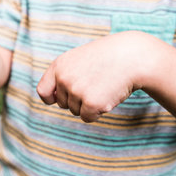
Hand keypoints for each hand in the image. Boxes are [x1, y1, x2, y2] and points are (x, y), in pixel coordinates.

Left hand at [36, 31, 161, 122]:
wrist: (131, 57)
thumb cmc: (106, 58)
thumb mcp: (79, 60)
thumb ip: (64, 75)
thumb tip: (51, 99)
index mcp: (59, 66)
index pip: (43, 91)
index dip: (52, 98)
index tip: (59, 100)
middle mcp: (63, 78)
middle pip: (63, 104)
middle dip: (78, 99)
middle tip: (95, 84)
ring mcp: (76, 91)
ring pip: (75, 111)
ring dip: (89, 105)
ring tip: (103, 86)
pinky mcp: (91, 103)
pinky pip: (87, 117)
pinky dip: (98, 112)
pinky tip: (108, 96)